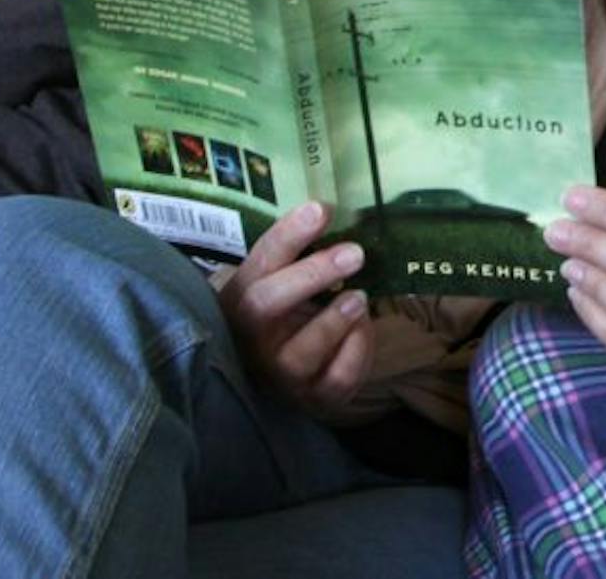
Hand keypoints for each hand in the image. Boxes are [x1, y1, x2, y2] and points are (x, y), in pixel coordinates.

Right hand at [218, 201, 372, 420]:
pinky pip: (336, 378)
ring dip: (334, 321)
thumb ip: (301, 253)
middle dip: (310, 275)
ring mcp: (279, 372)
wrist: (284, 374)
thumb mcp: (284, 280)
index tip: (321, 208)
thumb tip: (332, 210)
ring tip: (360, 297)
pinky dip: (357, 351)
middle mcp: (251, 337)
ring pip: (299, 353)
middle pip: (265, 306)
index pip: (258, 262)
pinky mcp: (312, 396)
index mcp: (241, 297)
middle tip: (355, 253)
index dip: (288, 235)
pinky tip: (364, 329)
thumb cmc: (288, 312)